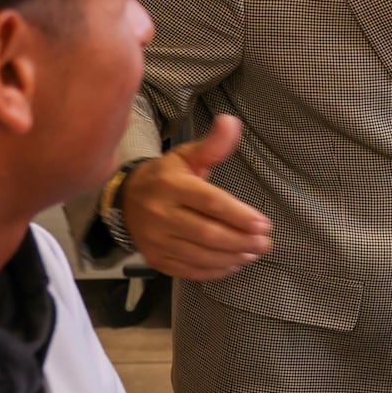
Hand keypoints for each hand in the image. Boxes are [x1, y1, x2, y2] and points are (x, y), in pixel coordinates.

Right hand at [122, 114, 271, 279]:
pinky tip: (234, 264)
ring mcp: (156, 240)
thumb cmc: (167, 175)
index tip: (263, 223)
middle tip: (265, 243)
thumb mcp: (187, 155)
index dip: (238, 215)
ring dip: (231, 257)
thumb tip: (232, 122)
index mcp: (172, 186)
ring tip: (254, 253)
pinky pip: (188, 270)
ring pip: (199, 255)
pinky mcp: (155, 259)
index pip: (210, 203)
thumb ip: (213, 144)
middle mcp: (161, 215)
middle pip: (207, 233)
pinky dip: (214, 271)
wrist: (126, 199)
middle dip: (240, 240)